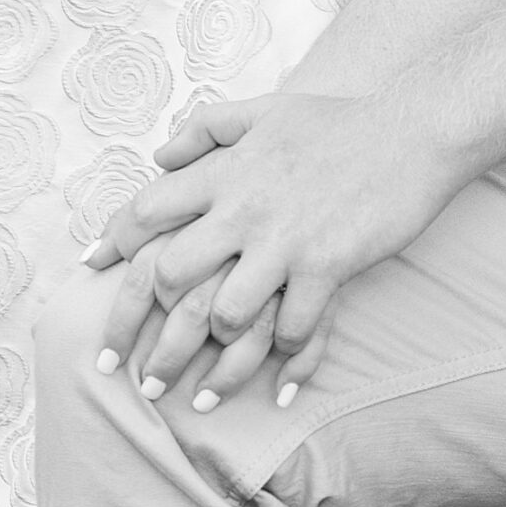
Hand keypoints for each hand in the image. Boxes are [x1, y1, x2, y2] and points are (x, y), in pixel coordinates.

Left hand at [83, 86, 465, 404]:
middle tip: (126, 370)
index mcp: (228, 169)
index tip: (89, 277)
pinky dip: (284, 362)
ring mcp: (286, 238)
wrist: (415, 128)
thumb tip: (159, 153)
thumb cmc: (340, 121)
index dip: (113, 244)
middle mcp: (246, 206)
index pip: (149, 209)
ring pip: (225, 315)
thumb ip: (209, 127)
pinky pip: (294, 329)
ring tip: (194, 398)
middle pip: (171, 275)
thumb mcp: (267, 109)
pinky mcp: (328, 264)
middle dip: (142, 331)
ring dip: (208, 363)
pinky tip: (279, 387)